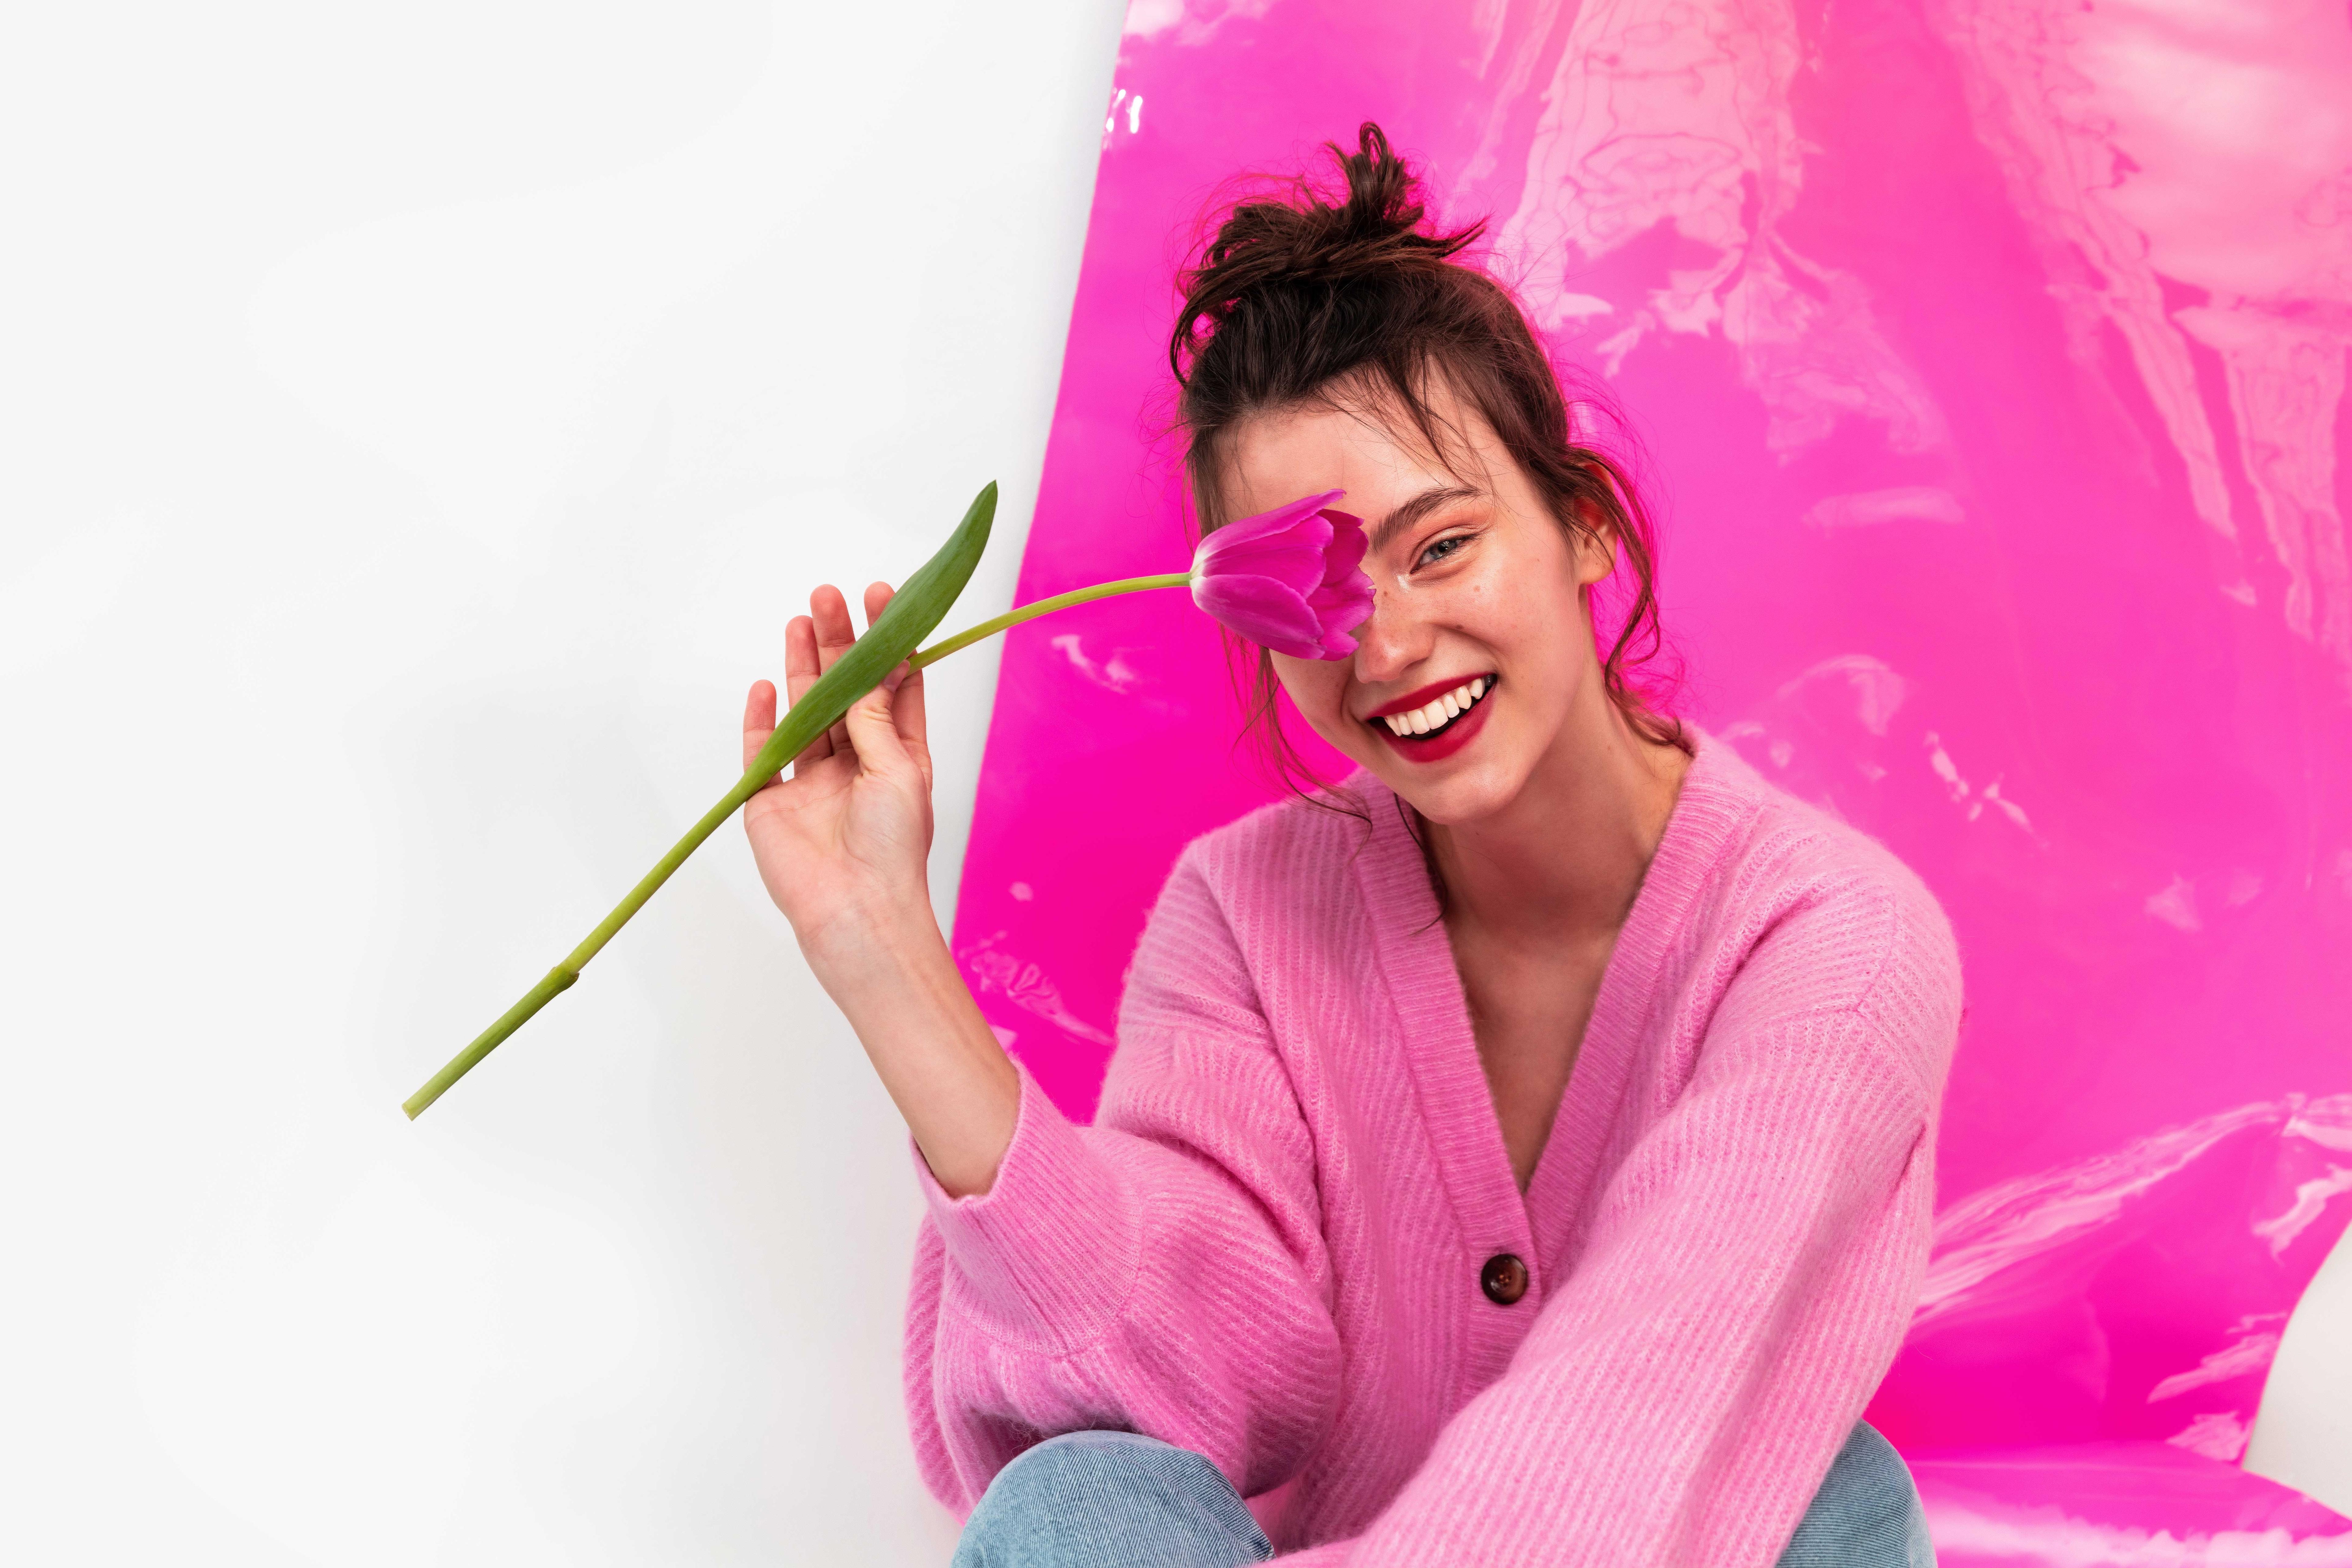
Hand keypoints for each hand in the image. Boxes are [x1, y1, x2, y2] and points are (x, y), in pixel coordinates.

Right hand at [741, 580, 936, 965]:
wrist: (855, 911)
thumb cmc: (892, 849)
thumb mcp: (899, 772)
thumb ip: (878, 720)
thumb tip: (874, 671)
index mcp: (898, 758)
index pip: (893, 688)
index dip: (887, 644)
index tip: (881, 599)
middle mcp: (856, 765)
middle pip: (846, 691)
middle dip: (838, 643)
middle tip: (829, 596)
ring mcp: (812, 783)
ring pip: (806, 712)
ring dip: (801, 667)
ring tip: (801, 620)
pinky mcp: (773, 802)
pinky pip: (764, 754)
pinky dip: (761, 721)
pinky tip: (763, 686)